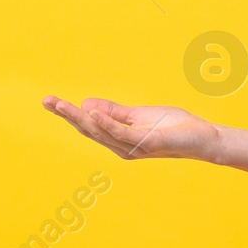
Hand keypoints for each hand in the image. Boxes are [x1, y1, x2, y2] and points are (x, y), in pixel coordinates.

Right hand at [43, 95, 219, 161]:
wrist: (201, 137)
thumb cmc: (173, 127)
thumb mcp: (139, 115)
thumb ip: (114, 112)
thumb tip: (86, 105)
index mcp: (118, 139)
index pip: (88, 125)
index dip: (68, 113)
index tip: (50, 101)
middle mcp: (121, 147)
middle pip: (88, 130)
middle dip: (66, 115)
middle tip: (46, 101)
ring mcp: (133, 147)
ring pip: (99, 132)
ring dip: (79, 117)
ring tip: (62, 104)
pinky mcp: (146, 143)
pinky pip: (122, 133)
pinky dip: (106, 123)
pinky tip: (91, 113)